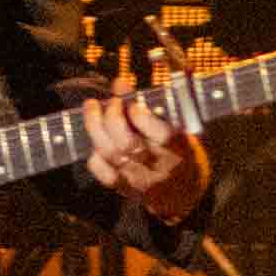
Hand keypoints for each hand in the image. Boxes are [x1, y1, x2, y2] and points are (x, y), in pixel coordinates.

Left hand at [82, 87, 210, 223]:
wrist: (183, 192)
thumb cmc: (179, 150)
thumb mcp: (178, 127)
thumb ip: (151, 104)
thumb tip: (121, 83)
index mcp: (177, 147)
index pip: (160, 134)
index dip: (141, 116)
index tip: (132, 104)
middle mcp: (157, 165)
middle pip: (127, 143)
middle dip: (112, 117)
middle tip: (110, 102)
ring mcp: (138, 178)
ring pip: (110, 153)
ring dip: (95, 127)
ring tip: (92, 107)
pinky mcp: (123, 187)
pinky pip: (100, 169)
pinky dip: (94, 152)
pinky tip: (96, 139)